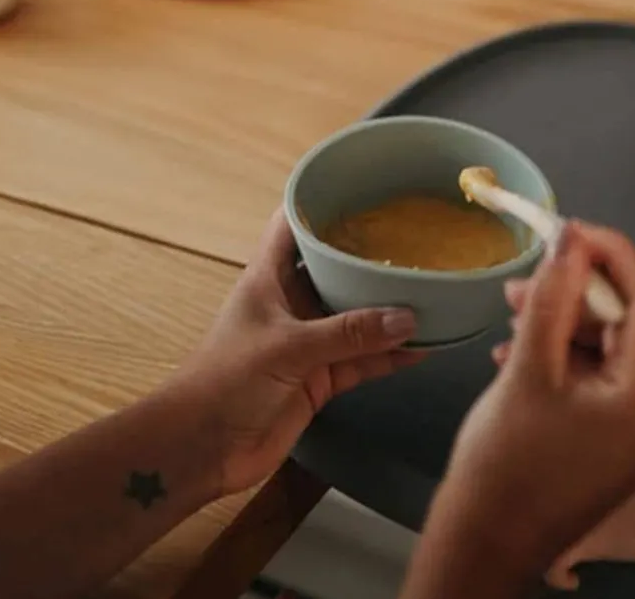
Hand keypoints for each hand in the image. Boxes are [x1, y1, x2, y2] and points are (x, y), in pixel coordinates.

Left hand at [186, 212, 422, 494]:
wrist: (201, 449)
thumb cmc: (227, 380)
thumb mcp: (289, 347)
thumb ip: (349, 333)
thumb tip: (408, 318)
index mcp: (268, 276)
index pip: (293, 223)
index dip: (320, 200)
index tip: (362, 185)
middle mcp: (290, 301)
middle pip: (333, 268)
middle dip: (369, 257)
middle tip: (416, 238)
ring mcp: (306, 341)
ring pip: (354, 317)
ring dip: (387, 310)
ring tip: (433, 292)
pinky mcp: (319, 379)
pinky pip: (362, 360)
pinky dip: (389, 356)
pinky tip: (424, 348)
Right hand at [433, 222, 634, 577]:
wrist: (486, 543)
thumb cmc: (505, 459)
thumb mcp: (527, 367)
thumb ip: (554, 295)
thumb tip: (572, 236)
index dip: (611, 251)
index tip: (567, 228)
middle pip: (629, 322)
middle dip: (576, 291)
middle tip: (522, 282)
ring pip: (610, 347)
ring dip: (563, 322)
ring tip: (511, 314)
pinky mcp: (619, 441)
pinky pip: (600, 377)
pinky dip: (564, 356)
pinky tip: (517, 351)